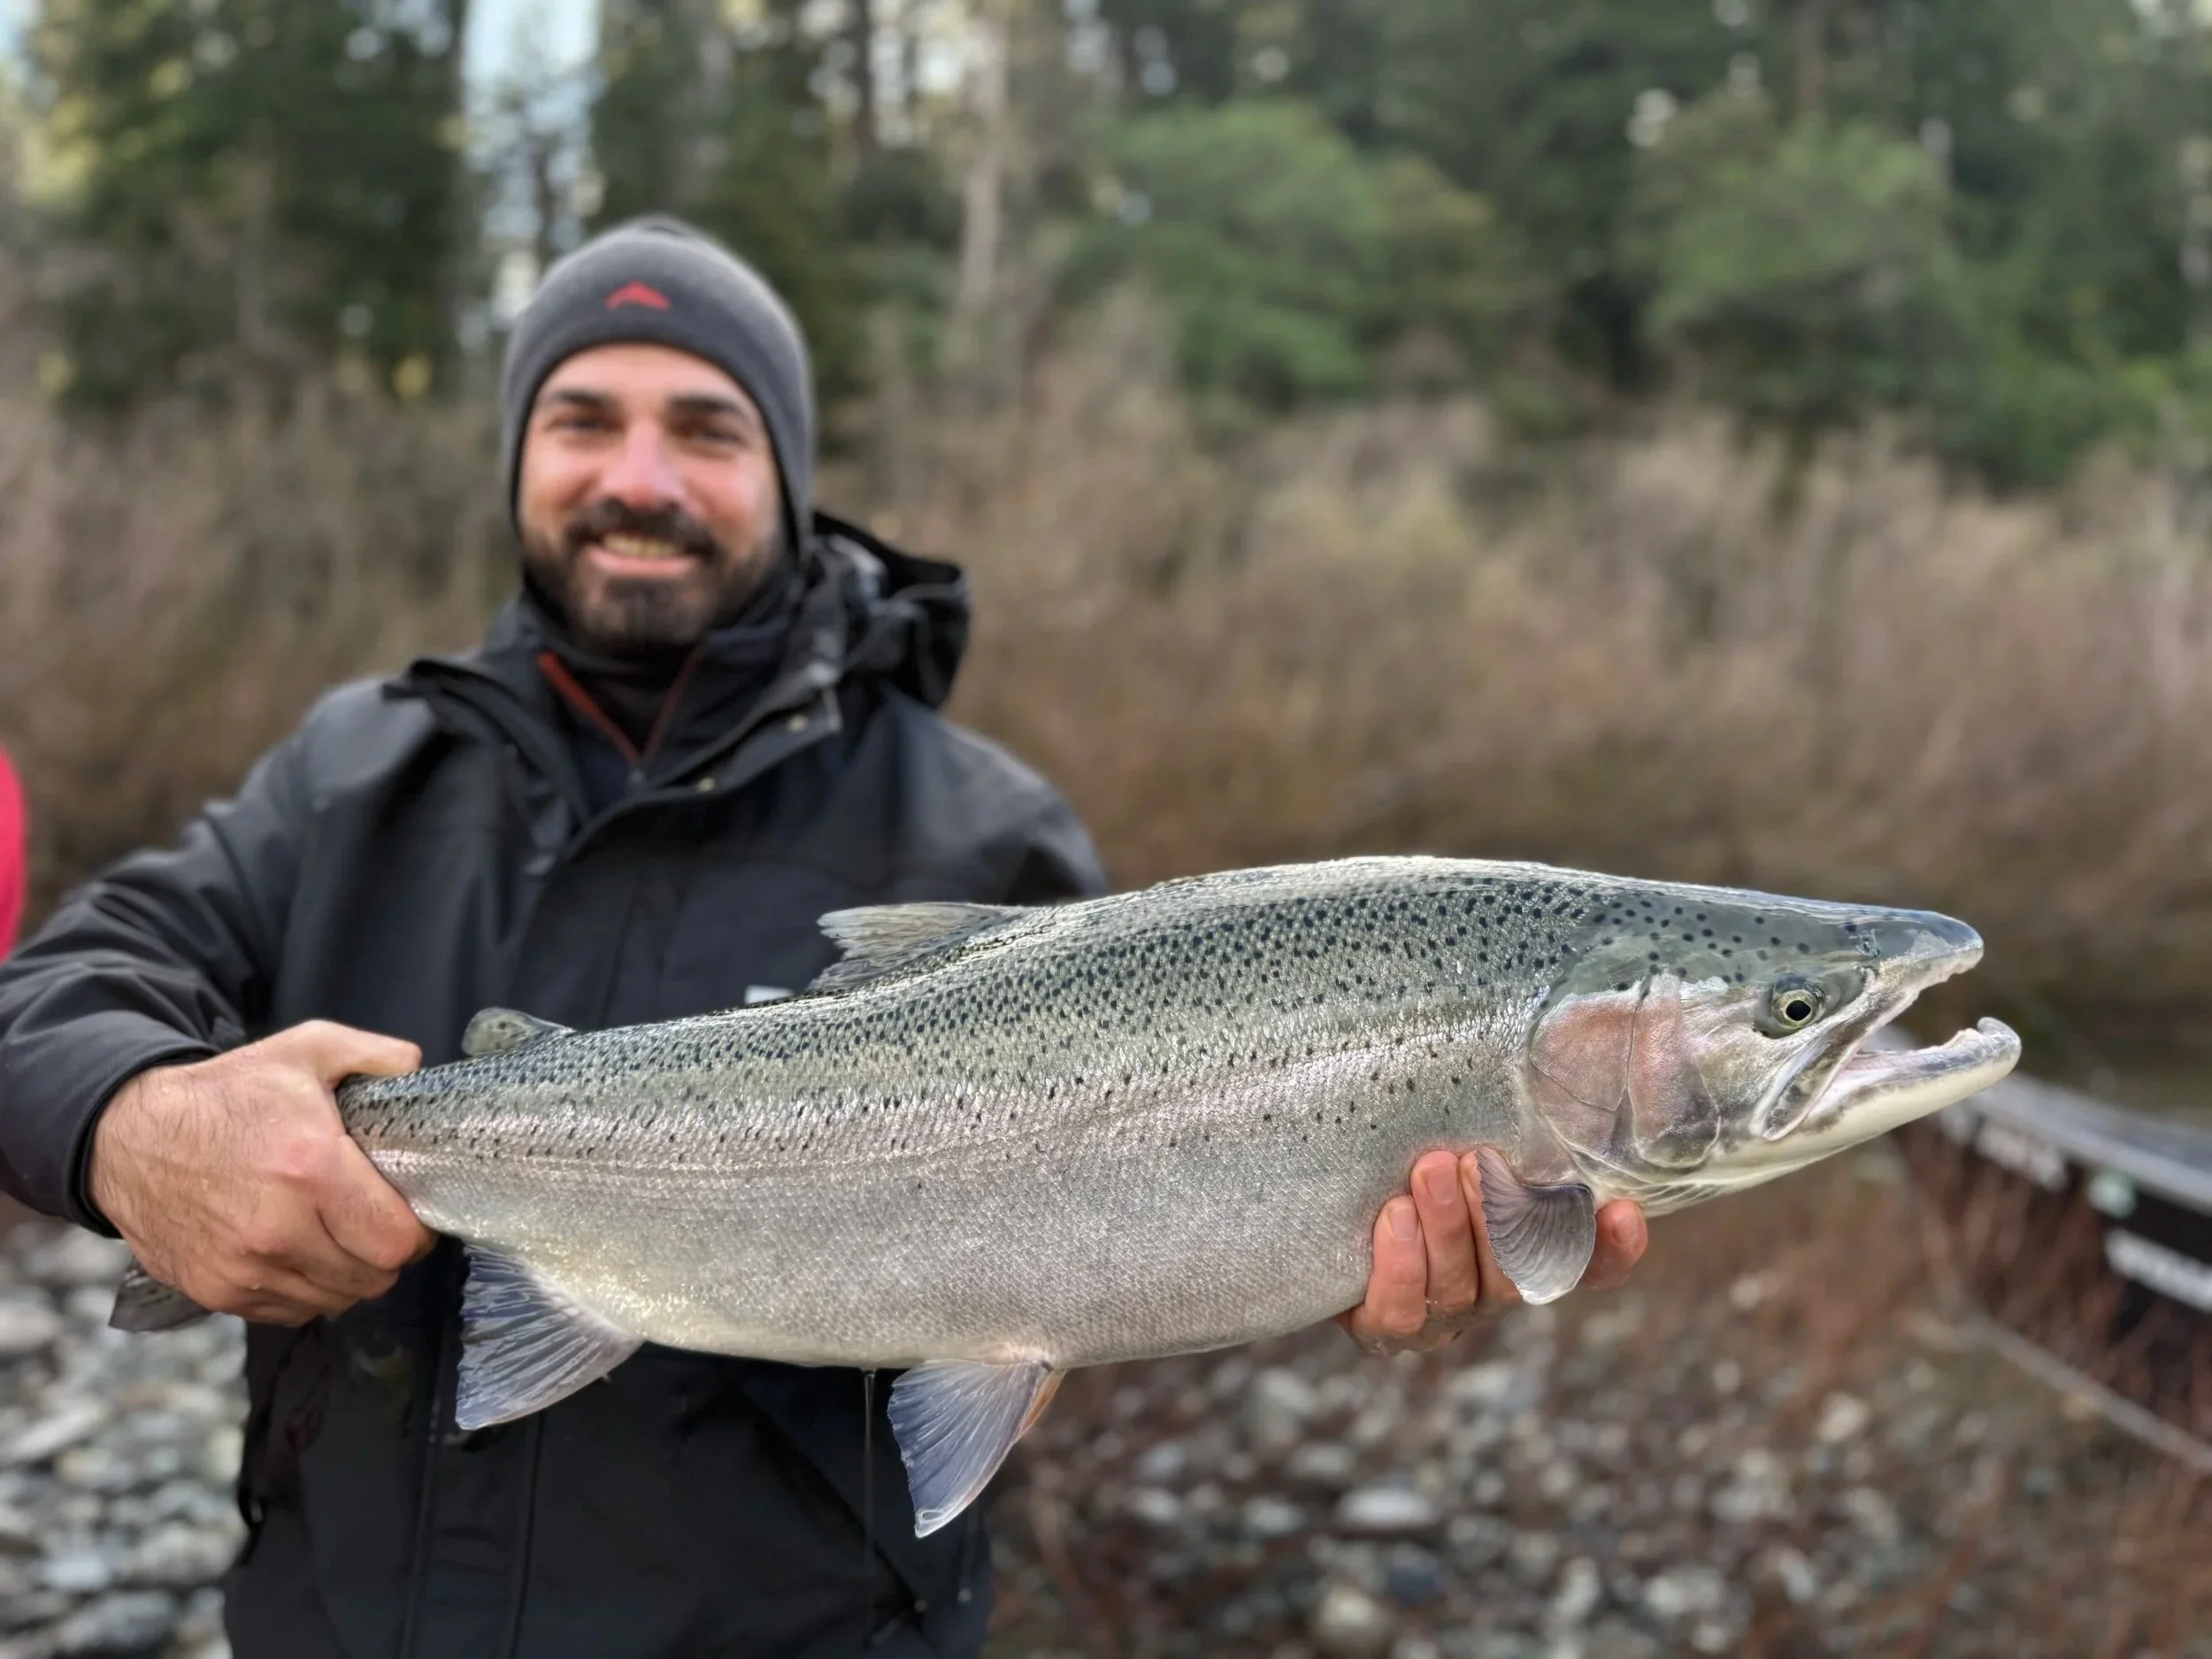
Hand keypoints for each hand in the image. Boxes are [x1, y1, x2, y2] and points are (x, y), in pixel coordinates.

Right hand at [89, 1020, 434, 1325]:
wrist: (129, 1138)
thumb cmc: (225, 1095)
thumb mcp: (304, 1049)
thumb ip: (373, 1054)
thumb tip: (417, 1069)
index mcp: (310, 1170)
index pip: (395, 1240)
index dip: (416, 1232)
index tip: (410, 1213)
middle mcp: (278, 1229)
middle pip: (373, 1278)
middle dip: (386, 1253)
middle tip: (377, 1223)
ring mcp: (244, 1268)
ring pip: (336, 1299)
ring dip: (348, 1274)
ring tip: (339, 1235)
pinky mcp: (218, 1292)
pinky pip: (292, 1310)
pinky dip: (308, 1289)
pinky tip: (301, 1251)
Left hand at [1335, 1149, 1646, 1354]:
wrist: (1319, 1208)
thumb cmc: (1398, 1156)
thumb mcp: (1443, 1131)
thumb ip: (1487, 1118)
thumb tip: (1538, 1047)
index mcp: (1523, 1245)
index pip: (1589, 1261)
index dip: (1612, 1248)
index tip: (1624, 1212)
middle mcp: (1492, 1286)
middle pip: (1520, 1271)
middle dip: (1500, 1215)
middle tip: (1475, 1160)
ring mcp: (1443, 1313)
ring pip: (1463, 1289)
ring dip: (1448, 1228)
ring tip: (1427, 1171)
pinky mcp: (1387, 1327)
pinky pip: (1403, 1314)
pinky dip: (1402, 1267)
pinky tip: (1395, 1218)